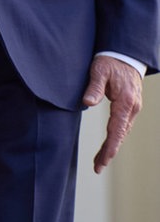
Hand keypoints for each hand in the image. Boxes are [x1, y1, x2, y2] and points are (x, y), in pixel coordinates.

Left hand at [82, 55, 142, 173]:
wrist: (125, 54)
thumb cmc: (110, 61)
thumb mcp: (99, 70)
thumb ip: (94, 87)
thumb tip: (87, 104)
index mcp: (125, 103)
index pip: (117, 131)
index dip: (109, 148)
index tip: (102, 162)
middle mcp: (133, 108)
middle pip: (120, 135)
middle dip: (109, 152)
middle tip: (97, 167)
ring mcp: (134, 108)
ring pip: (123, 132)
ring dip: (113, 146)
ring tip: (100, 159)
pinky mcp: (131, 106)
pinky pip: (124, 125)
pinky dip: (117, 136)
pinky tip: (110, 142)